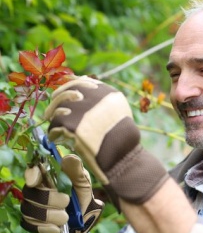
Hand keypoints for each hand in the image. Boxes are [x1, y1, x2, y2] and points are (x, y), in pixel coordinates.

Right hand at [21, 154, 103, 232]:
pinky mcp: (32, 221)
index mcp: (47, 174)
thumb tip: (70, 158)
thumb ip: (76, 170)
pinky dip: (46, 227)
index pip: (32, 171)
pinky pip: (31, 225)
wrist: (83, 215)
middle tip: (66, 201)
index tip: (35, 180)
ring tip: (66, 216)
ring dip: (50, 215)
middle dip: (49, 199)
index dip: (31, 175)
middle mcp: (36, 188)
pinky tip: (57, 227)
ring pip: (30, 210)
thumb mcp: (82, 180)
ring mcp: (32, 205)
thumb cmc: (81, 192)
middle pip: (31, 193)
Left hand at [44, 77, 167, 207]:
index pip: (81, 82)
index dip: (68, 87)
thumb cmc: (121, 135)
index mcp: (105, 92)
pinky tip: (58, 139)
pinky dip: (54, 133)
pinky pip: (55, 126)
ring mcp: (83, 110)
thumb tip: (82, 78)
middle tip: (49, 112)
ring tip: (58, 128)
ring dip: (56, 118)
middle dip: (56, 101)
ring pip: (58, 109)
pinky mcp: (73, 125)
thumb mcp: (118, 107)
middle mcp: (93, 97)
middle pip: (67, 93)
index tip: (61, 94)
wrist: (122, 154)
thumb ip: (101, 94)